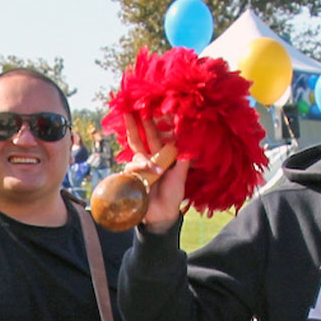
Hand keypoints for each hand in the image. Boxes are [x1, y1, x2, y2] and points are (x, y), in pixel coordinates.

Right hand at [121, 113, 190, 233]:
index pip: (156, 134)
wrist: (163, 214)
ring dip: (146, 161)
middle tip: (130, 107)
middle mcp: (148, 158)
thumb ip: (184, 157)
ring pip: (137, 154)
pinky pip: (132, 169)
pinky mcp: (131, 178)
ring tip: (158, 172)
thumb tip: (191, 138)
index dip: (153, 122)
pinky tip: (150, 177)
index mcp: (160, 155)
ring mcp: (138, 168)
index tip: (152, 106)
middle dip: (134, 123)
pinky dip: (141, 170)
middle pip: (139, 137)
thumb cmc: (173, 194)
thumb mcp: (181, 174)